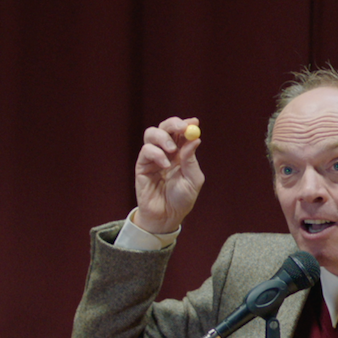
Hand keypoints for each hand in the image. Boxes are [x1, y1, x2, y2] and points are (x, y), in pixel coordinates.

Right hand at [133, 117, 204, 233]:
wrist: (167, 216)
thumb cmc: (182, 199)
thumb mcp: (193, 180)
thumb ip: (191, 160)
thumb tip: (194, 139)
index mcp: (181, 153)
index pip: (181, 132)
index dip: (186, 124)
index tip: (194, 122)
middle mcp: (167, 152)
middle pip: (165, 128)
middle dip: (173, 124)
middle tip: (181, 128)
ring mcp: (153, 157)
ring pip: (151, 133)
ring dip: (163, 137)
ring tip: (172, 150)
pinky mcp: (142, 166)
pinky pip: (146, 151)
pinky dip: (156, 153)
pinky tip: (164, 165)